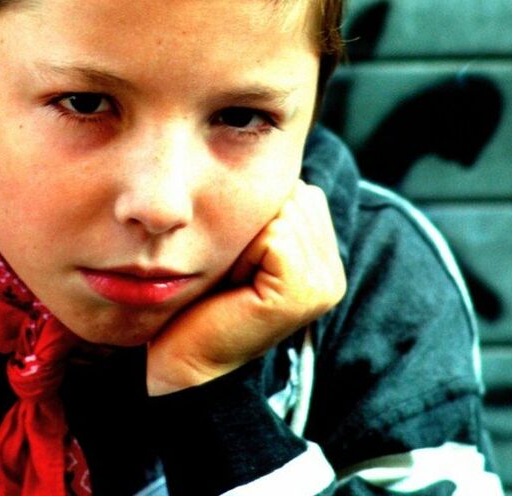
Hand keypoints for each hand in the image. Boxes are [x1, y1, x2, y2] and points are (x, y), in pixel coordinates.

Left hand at [146, 180, 345, 395]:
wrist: (179, 363)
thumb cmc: (197, 302)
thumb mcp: (236, 245)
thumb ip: (261, 209)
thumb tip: (264, 150)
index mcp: (322, 255)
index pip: (292, 189)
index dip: (250, 213)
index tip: (235, 261)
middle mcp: (332, 269)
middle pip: (287, 192)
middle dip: (248, 219)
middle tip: (230, 272)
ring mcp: (325, 281)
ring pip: (278, 207)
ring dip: (241, 235)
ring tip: (232, 278)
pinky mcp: (304, 289)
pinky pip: (273, 233)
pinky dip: (243, 252)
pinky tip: (235, 284)